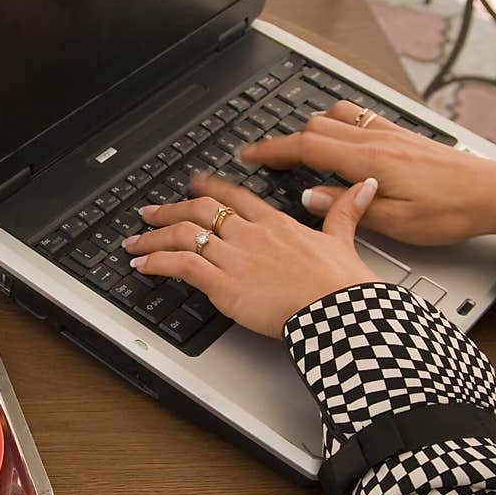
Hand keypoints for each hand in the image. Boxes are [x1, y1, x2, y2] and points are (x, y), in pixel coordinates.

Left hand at [122, 175, 380, 338]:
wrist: (340, 311)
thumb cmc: (343, 284)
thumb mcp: (343, 239)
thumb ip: (345, 212)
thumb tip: (361, 187)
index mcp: (275, 222)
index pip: (234, 196)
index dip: (208, 187)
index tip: (192, 183)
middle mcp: (250, 234)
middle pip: (199, 210)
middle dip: (169, 210)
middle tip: (148, 211)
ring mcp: (234, 257)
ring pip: (183, 234)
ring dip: (154, 237)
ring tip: (134, 241)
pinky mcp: (224, 284)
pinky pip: (182, 265)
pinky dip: (157, 262)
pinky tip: (142, 265)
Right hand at [240, 100, 495, 245]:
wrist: (492, 193)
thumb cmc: (450, 210)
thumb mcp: (393, 221)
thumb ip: (346, 207)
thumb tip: (309, 197)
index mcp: (367, 160)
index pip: (306, 146)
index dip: (272, 150)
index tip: (250, 154)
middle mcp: (375, 139)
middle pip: (314, 127)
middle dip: (283, 140)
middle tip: (263, 156)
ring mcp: (388, 133)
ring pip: (335, 117)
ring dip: (310, 129)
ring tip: (296, 149)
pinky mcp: (401, 135)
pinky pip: (358, 118)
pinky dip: (336, 125)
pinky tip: (337, 140)